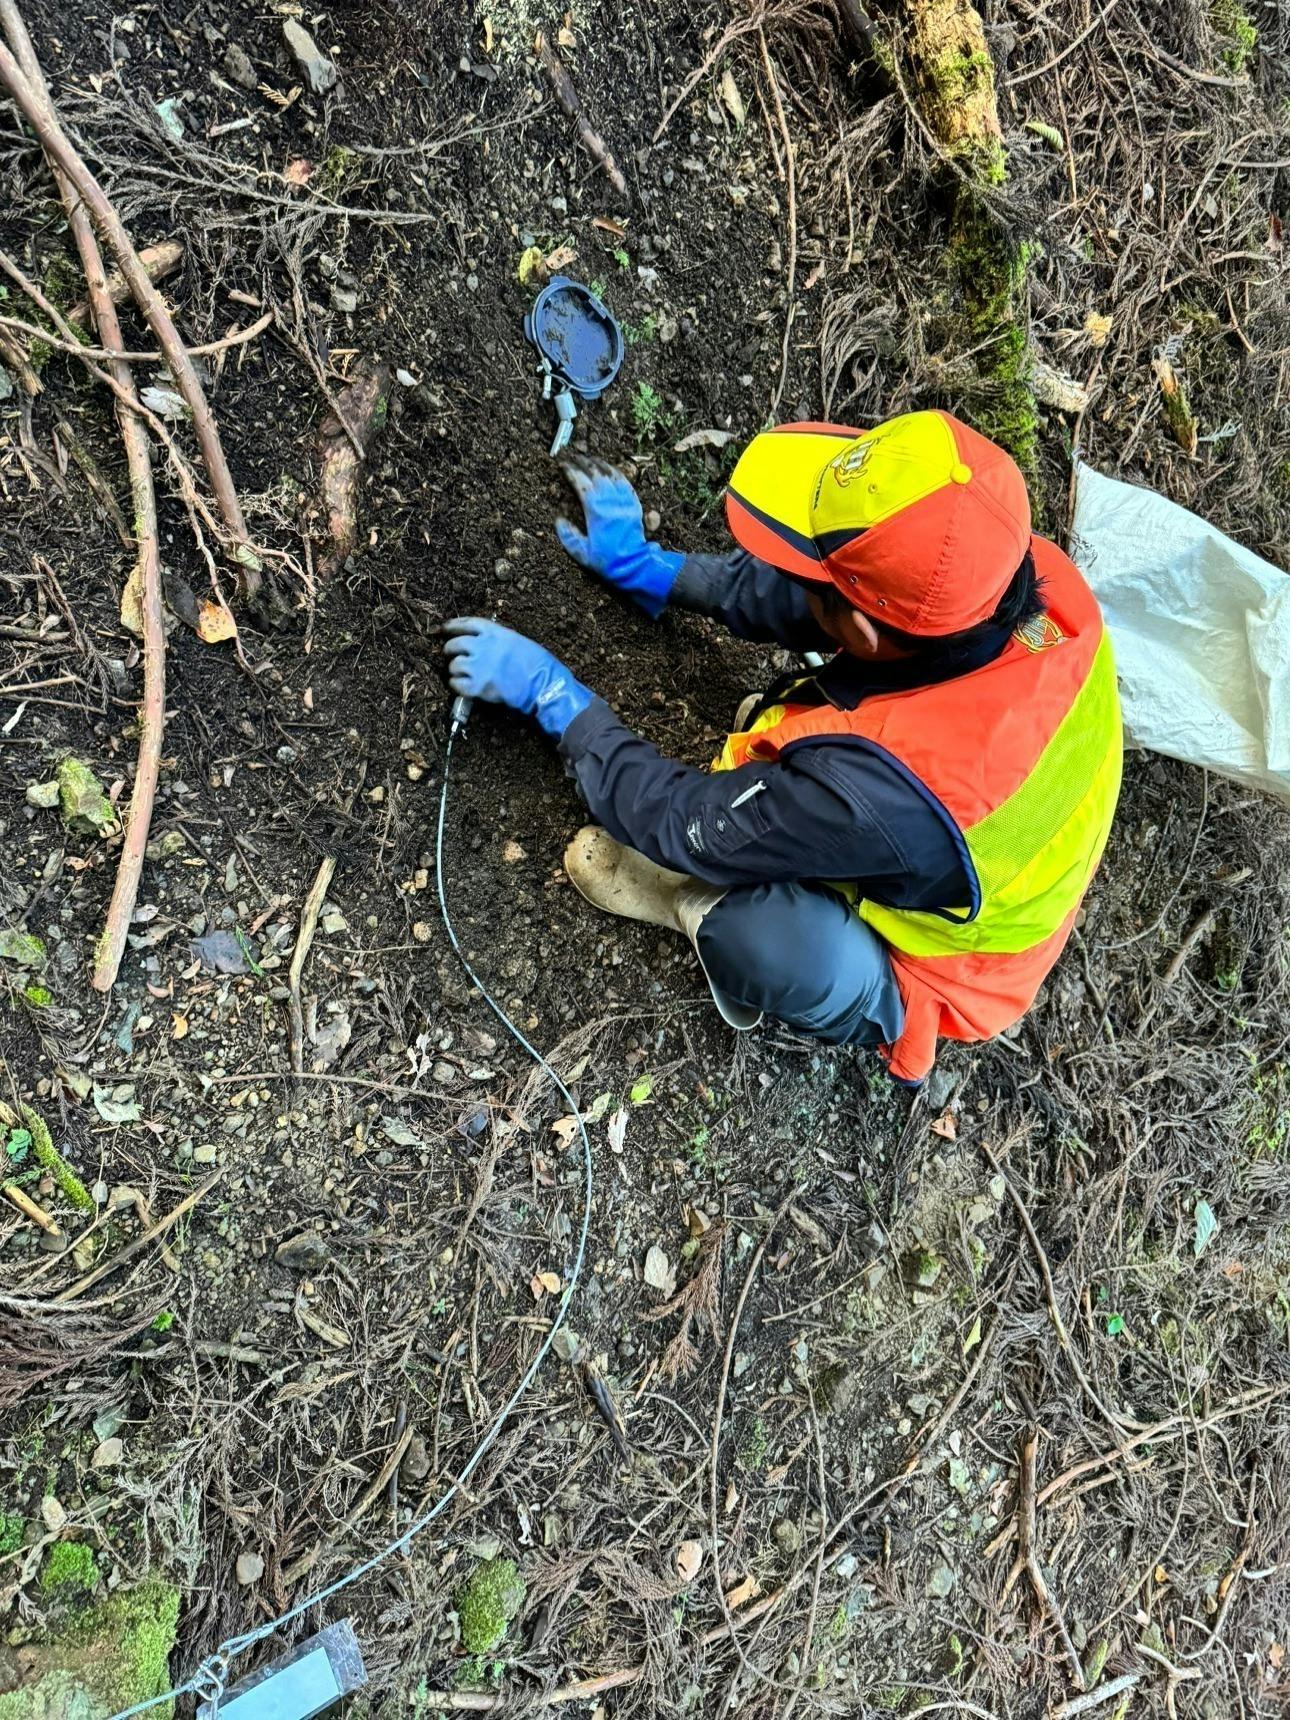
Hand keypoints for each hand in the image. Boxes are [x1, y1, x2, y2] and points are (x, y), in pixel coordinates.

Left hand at [443, 618, 591, 739]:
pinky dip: (456, 685)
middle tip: (450, 653)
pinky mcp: (477, 686)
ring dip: (455, 669)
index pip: (467, 623)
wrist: (542, 684)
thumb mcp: (517, 641)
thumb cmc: (536, 663)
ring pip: (454, 665)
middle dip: (450, 649)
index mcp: (495, 633)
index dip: (453, 625)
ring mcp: (479, 666)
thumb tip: (481, 642)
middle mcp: (483, 646)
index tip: (445, 628)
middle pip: (456, 644)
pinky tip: (461, 685)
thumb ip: (497, 639)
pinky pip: (456, 684)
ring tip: (460, 673)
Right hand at [556, 455, 683, 617]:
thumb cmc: (608, 561)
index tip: (563, 464)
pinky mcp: (634, 505)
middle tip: (574, 456)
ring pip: (612, 474)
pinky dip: (616, 473)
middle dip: (584, 462)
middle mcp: (611, 502)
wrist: (635, 565)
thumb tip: (559, 520)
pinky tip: (611, 470)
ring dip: (600, 464)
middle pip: (597, 473)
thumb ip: (569, 536)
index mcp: (596, 512)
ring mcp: (624, 501)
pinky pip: (625, 483)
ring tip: (590, 458)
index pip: (582, 483)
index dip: (571, 471)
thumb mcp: (583, 554)